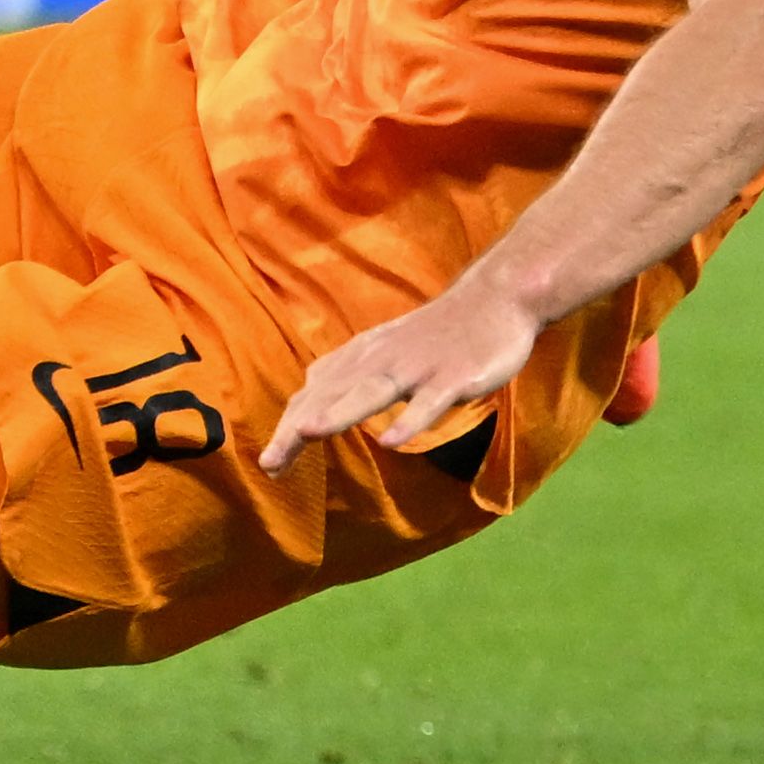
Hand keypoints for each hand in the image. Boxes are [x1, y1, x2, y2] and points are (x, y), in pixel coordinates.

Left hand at [259, 280, 541, 474]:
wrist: (494, 298)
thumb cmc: (434, 333)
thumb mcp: (383, 348)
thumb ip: (348, 374)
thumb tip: (308, 397)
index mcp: (363, 356)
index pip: (316, 393)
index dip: (289, 426)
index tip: (269, 464)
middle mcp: (383, 360)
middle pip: (334, 394)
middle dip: (299, 428)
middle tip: (269, 464)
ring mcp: (419, 367)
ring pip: (374, 392)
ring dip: (340, 412)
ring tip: (310, 433)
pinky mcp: (453, 376)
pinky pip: (430, 402)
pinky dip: (411, 421)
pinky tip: (393, 443)